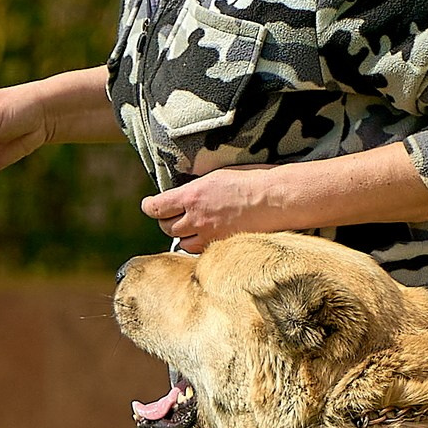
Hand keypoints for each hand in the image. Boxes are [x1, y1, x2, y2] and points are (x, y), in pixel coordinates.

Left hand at [141, 167, 274, 251]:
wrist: (277, 199)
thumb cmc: (253, 180)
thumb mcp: (217, 175)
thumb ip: (196, 187)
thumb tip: (185, 190)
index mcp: (192, 195)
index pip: (156, 207)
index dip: (150, 207)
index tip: (150, 206)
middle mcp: (196, 218)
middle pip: (167, 228)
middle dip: (167, 222)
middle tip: (172, 217)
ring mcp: (210, 235)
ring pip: (182, 244)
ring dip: (183, 237)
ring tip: (190, 229)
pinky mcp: (223, 246)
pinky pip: (201, 252)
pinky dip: (199, 246)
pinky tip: (206, 238)